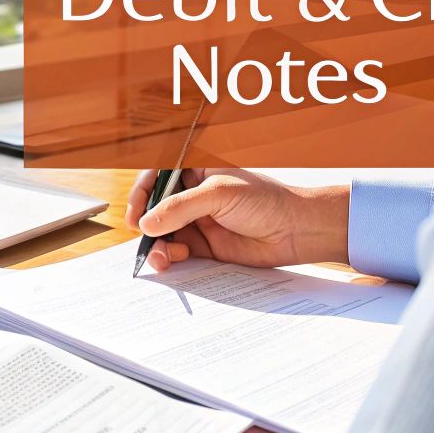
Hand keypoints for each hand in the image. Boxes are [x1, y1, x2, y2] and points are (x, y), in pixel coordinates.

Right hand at [125, 168, 349, 271]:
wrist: (298, 231)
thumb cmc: (266, 201)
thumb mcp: (219, 195)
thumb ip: (180, 208)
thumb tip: (146, 224)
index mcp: (197, 171)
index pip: (158, 176)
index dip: (142, 193)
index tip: (135, 212)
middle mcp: (194, 195)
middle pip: (157, 207)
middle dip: (146, 223)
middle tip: (142, 237)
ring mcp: (199, 221)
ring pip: (164, 233)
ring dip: (157, 245)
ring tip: (161, 257)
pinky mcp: (206, 246)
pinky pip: (178, 252)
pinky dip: (170, 258)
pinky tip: (172, 261)